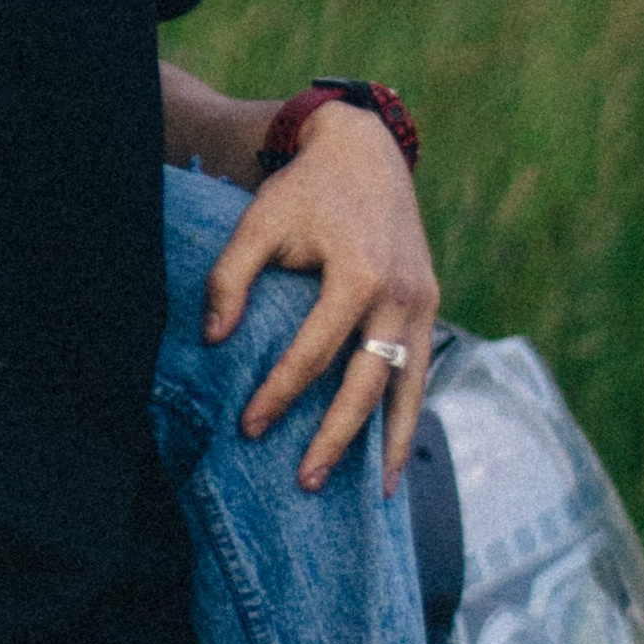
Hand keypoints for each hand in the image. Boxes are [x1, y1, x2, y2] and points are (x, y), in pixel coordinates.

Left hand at [202, 103, 438, 495]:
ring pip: (410, 386)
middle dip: (336, 437)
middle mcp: (399, 295)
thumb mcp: (258, 221)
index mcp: (356, 275)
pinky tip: (395, 448)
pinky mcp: (430, 303)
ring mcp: (422, 302)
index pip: (313, 355)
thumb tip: (213, 340)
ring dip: (392, 442)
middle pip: (367, 384)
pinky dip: (411, 411)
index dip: (279, 395)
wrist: (366, 150)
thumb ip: (230, 278)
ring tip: (378, 493)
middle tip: (306, 480)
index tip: (249, 427)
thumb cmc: (305, 190)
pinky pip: (421, 369)